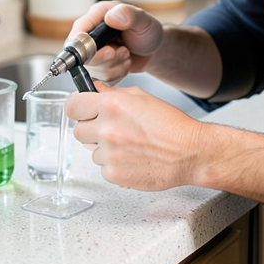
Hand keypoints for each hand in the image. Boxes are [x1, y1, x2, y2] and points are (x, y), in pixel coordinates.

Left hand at [66, 83, 201, 190]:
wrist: (190, 153)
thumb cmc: (172, 125)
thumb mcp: (142, 98)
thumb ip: (114, 93)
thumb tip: (94, 89)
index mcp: (112, 105)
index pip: (72, 105)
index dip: (78, 107)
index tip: (83, 109)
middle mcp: (107, 129)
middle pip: (78, 130)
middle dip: (92, 129)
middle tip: (112, 129)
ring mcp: (109, 154)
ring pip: (91, 151)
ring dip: (105, 148)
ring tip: (130, 145)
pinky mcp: (113, 174)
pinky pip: (103, 167)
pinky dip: (114, 164)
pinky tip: (133, 158)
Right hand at [69, 1, 163, 85]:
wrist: (153, 49)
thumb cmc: (147, 30)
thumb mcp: (143, 19)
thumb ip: (129, 14)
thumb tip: (111, 17)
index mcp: (96, 17)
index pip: (78, 34)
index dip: (86, 47)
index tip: (109, 52)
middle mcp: (90, 34)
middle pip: (82, 56)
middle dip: (106, 59)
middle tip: (124, 52)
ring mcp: (93, 52)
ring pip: (94, 70)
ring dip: (115, 66)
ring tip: (127, 54)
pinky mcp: (98, 67)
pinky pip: (102, 79)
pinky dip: (117, 74)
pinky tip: (125, 63)